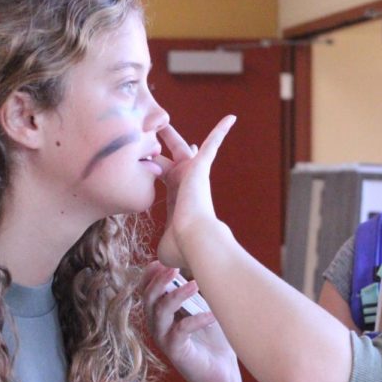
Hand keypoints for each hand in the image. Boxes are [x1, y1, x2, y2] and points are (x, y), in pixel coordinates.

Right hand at [142, 261, 237, 381]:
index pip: (146, 288)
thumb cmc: (213, 336)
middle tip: (174, 267)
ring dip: (176, 295)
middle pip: (148, 297)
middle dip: (159, 280)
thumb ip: (197, 287)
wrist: (222, 371)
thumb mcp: (205, 306)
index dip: (150, 274)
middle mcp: (157, 324)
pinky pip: (180, 331)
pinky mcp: (175, 351)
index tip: (163, 260)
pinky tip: (212, 314)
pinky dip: (197, 319)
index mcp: (161, 311)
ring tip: (194, 284)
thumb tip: (199, 260)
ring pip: (160, 312)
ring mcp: (164, 338)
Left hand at [156, 116, 235, 267]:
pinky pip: (213, 144)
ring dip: (171, 132)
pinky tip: (231, 118)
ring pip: (183, 146)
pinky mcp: (201, 167)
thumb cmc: (181, 246)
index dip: (157, 168)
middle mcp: (185, 184)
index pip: (167, 179)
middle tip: (150, 131)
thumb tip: (163, 265)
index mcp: (176, 199)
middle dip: (157, 146)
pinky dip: (221, 132)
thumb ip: (164, 246)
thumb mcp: (166, 246)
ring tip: (161, 116)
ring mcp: (192, 174)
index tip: (154, 159)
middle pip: (169, 159)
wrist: (193, 239)